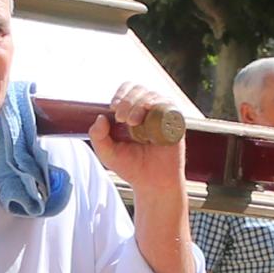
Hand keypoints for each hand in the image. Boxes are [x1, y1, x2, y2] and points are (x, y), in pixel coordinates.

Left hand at [91, 85, 187, 210]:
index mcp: (131, 111)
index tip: (113, 108)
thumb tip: (101, 117)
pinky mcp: (175, 123)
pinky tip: (149, 115)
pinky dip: (159, 106)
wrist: (153, 183)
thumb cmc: (131, 167)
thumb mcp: (107, 153)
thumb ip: (98, 136)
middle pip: (139, 90)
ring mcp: (162, 116)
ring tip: (132, 122)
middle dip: (128, 100)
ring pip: (152, 96)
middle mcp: (148, 110)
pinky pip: (169, 107)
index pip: (127, 90)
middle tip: (122, 118)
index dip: (120, 94)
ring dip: (140, 103)